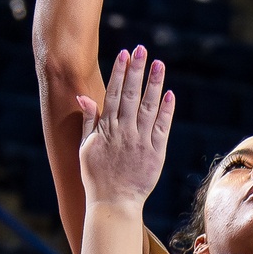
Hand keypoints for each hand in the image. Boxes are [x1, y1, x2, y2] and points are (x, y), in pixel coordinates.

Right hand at [77, 47, 172, 206]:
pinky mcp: (156, 153)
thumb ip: (87, 121)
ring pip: (149, 107)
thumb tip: (83, 97)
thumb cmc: (96, 176)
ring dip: (154, 84)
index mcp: (106, 129)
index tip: (124, 54)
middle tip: (142, 49)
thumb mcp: (84, 147)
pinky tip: (169, 94)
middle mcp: (124, 132)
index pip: (114, 94)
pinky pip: (162, 128)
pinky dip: (166, 111)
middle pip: (132, 95)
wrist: (114, 203)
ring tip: (158, 64)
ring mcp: (141, 141)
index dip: (120, 73)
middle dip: (137, 70)